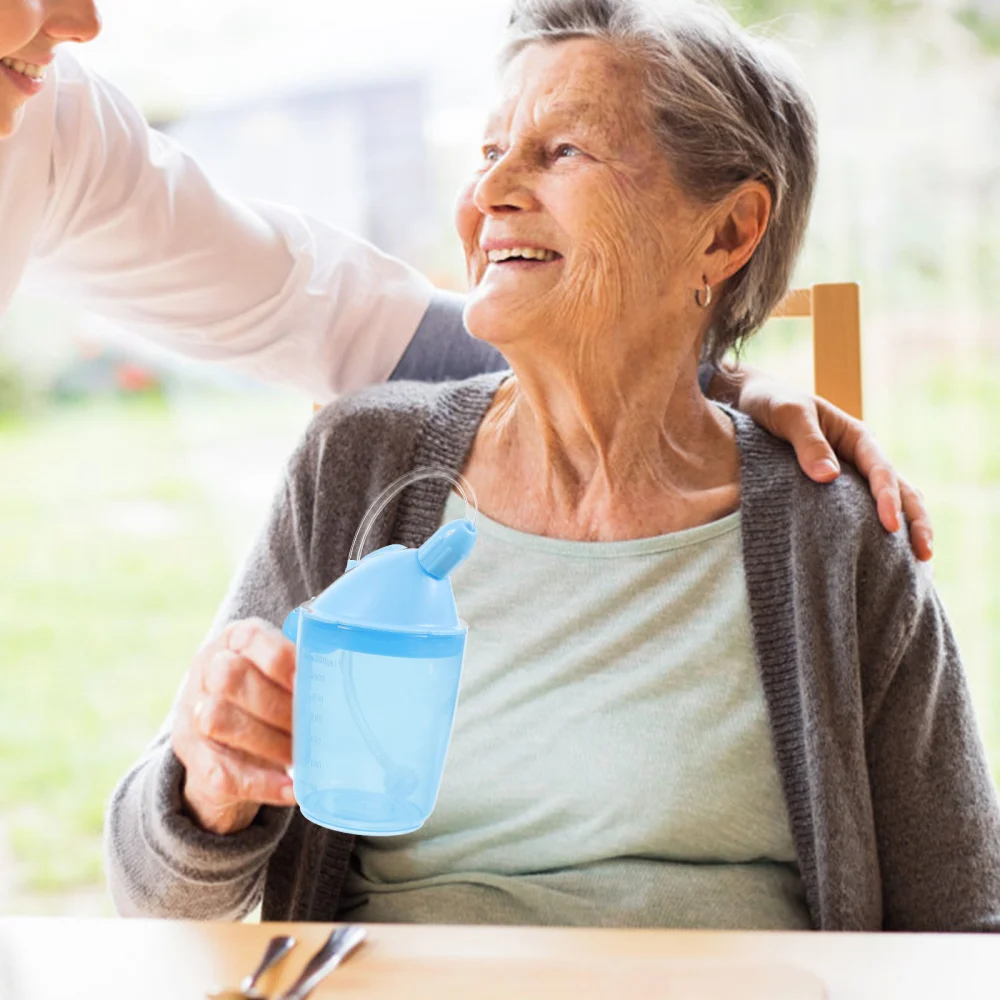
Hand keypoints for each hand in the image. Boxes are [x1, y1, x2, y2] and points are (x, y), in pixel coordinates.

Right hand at [171, 618, 296, 834]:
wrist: (219, 734)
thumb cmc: (267, 690)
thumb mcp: (280, 670)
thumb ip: (306, 667)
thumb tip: (351, 676)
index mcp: (234, 640)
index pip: (251, 638)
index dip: (282, 659)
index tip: (308, 682)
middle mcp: (206, 669)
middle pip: (230, 678)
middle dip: (277, 706)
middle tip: (310, 726)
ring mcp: (191, 713)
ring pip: (218, 720)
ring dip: (268, 742)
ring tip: (301, 756)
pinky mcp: (192, 757)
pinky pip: (221, 772)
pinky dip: (262, 784)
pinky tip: (293, 788)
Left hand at [715, 365, 932, 561]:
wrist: (751, 403)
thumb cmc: (771, 403)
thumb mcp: (787, 414)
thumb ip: (807, 441)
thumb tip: (829, 476)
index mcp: (856, 436)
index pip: (880, 469)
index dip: (888, 498)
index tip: (890, 526)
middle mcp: (860, 457)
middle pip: (899, 489)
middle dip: (916, 520)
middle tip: (925, 553)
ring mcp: (851, 476)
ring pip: (889, 503)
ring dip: (906, 530)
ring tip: (919, 563)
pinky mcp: (835, 493)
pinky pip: (862, 512)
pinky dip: (876, 532)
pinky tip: (883, 558)